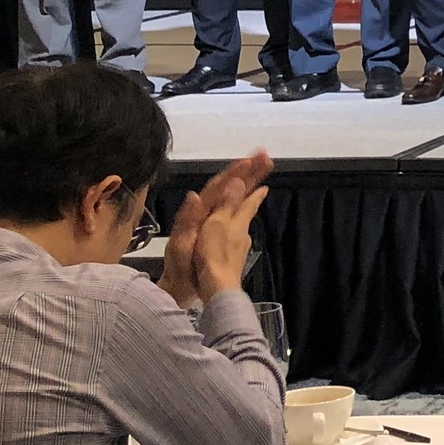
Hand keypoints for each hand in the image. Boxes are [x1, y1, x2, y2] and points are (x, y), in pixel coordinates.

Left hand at [158, 152, 273, 308]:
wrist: (178, 288)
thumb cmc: (180, 268)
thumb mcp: (181, 244)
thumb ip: (188, 220)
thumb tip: (196, 194)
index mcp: (197, 214)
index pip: (218, 187)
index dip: (235, 173)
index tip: (251, 160)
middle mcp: (205, 213)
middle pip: (227, 186)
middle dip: (246, 170)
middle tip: (265, 156)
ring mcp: (213, 220)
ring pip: (231, 194)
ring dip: (247, 179)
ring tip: (263, 167)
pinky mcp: (219, 229)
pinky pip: (234, 206)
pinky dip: (246, 196)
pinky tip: (254, 193)